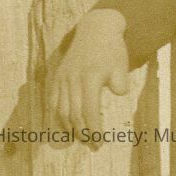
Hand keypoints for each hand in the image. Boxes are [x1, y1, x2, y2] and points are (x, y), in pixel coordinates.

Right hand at [51, 8, 129, 133]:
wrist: (95, 30)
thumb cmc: (112, 51)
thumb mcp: (121, 65)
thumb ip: (120, 82)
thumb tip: (117, 94)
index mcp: (90, 77)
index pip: (89, 110)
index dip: (93, 128)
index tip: (99, 142)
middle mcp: (73, 78)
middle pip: (74, 113)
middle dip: (82, 133)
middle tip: (92, 146)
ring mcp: (63, 78)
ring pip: (61, 109)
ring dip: (69, 127)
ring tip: (79, 139)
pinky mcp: (57, 77)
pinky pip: (53, 101)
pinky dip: (57, 116)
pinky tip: (65, 127)